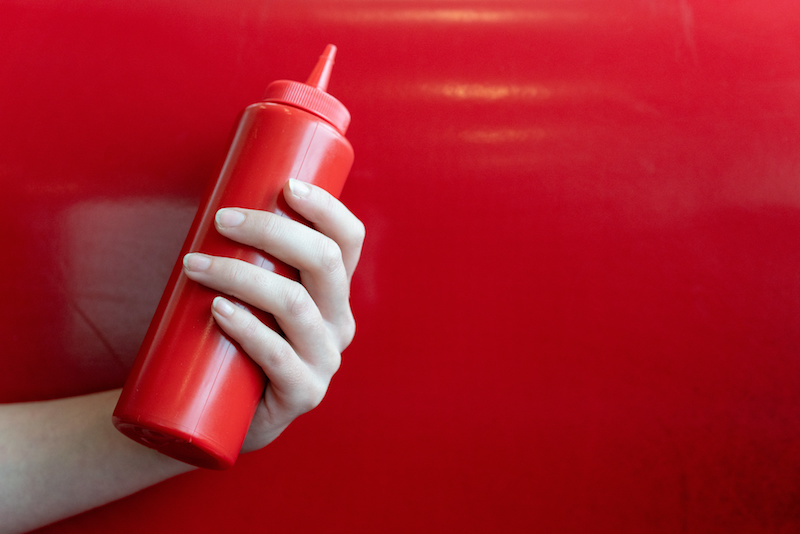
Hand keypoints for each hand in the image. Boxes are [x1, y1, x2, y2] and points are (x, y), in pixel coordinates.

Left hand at [181, 179, 364, 451]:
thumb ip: (246, 257)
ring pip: (295, 304)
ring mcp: (325, 361)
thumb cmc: (232, 340)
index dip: (326, 208)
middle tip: (222, 220)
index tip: (285, 186)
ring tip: (196, 265)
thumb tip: (213, 197)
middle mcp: (339, 323)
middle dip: (273, 231)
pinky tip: (218, 311)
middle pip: (324, 263)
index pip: (349, 241)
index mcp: (335, 292)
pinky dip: (247, 328)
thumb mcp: (251, 294)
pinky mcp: (302, 394)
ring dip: (242, 276)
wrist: (220, 416)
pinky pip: (278, 357)